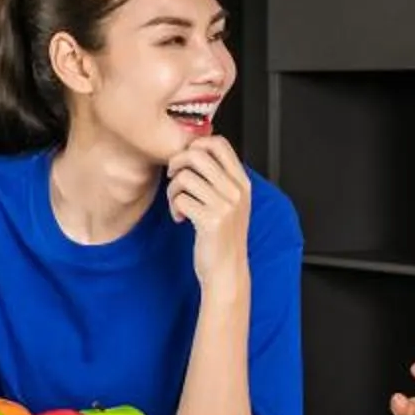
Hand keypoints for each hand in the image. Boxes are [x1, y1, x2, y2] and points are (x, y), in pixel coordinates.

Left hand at [164, 135, 251, 286]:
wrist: (227, 271)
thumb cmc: (223, 236)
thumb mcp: (231, 203)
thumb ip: (220, 178)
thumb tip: (194, 150)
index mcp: (242, 183)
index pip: (219, 144)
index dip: (196, 145)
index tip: (187, 161)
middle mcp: (237, 191)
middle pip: (197, 155)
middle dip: (177, 163)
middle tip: (174, 178)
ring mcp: (225, 205)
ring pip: (184, 177)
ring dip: (172, 189)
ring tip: (177, 203)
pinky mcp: (210, 221)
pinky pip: (180, 199)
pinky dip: (174, 207)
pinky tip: (180, 218)